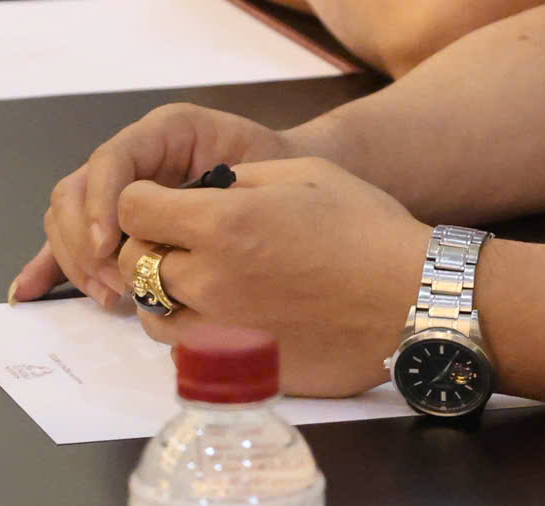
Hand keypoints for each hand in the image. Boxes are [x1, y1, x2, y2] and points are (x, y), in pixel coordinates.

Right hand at [8, 104, 296, 308]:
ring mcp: (118, 187)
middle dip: (86, 240)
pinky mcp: (114, 219)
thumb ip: (214, 188)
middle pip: (77, 190)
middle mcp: (133, 155)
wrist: (291, 174)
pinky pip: (72, 237)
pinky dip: (50, 263)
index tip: (113, 245)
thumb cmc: (279, 168)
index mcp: (163, 133)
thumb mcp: (257, 167)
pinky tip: (29, 291)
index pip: (111, 159)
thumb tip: (168, 228)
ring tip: (110, 295)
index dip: (104, 202)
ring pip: (68, 216)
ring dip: (76, 259)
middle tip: (116, 283)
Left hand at [116, 159, 430, 397]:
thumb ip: (239, 179)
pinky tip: (229, 311)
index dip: (141, 197)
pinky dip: (193, 329)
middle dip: (148, 244)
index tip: (159, 198)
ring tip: (204, 276)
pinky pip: (188, 350)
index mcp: (221, 225)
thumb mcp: (303, 173)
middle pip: (134, 264)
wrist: (412, 300)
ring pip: (151, 314)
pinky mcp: (239, 370)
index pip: (133, 208)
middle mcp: (208, 283)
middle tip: (181, 237)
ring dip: (163, 292)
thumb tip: (204, 190)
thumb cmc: (365, 228)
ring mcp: (220, 335)